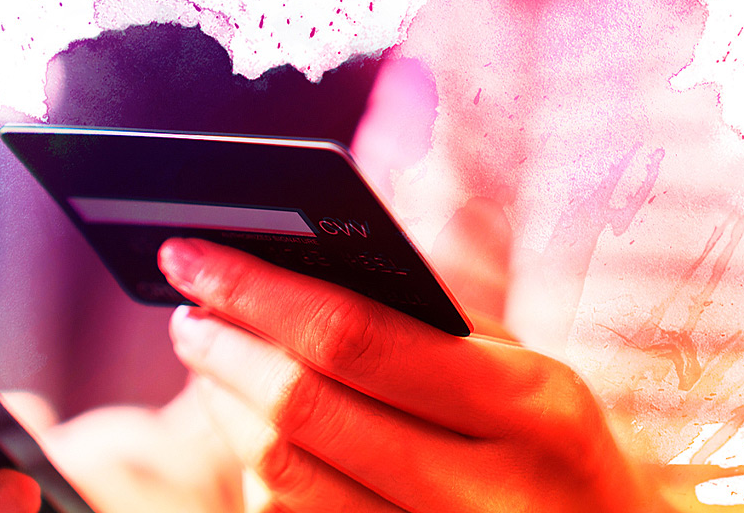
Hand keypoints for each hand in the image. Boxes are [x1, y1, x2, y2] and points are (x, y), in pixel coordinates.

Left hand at [157, 237, 661, 511]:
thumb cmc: (555, 448)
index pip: (357, 338)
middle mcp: (488, 492)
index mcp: (532, 405)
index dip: (258, 292)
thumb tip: (292, 267)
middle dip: (225, 349)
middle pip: (306, 412)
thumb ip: (432, 323)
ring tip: (208, 354)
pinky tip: (249, 430)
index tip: (195, 254)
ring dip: (226, 409)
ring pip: (287, 479)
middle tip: (188, 308)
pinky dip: (258, 473)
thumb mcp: (531, 375)